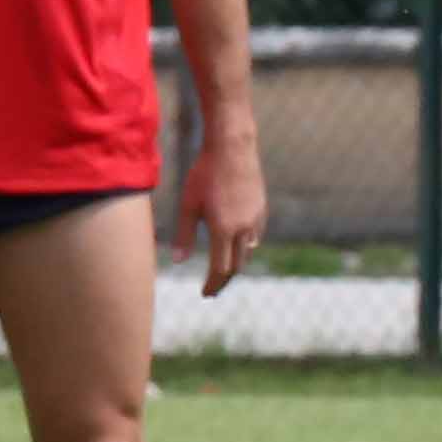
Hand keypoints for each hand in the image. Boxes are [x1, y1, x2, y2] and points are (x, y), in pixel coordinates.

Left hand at [181, 120, 266, 295]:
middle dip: (224, 279)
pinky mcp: (262, 209)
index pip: (220, 269)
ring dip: (236, 263)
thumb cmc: (204, 174)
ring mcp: (256, 219)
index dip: (212, 284)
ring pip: (248, 251)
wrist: (232, 147)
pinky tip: (236, 244)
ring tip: (224, 268)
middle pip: (237, 265)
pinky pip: (255, 236)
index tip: (205, 294)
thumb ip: (184, 235)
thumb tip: (178, 261)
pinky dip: (245, 247)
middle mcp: (243, 229)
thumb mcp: (188, 204)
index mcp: (223, 230)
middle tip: (213, 287)